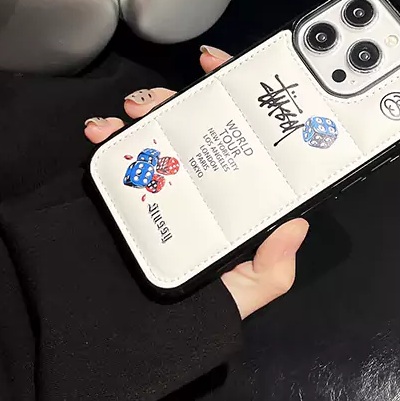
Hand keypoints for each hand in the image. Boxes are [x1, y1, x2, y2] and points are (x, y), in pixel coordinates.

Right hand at [84, 45, 308, 318]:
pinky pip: (116, 149)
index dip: (239, 100)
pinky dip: (107, 132)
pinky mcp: (123, 186)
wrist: (111, 330)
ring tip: (136, 111)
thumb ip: (271, 269)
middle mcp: (197, 182)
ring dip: (148, 108)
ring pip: (158, 128)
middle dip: (187, 97)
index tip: (227, 70)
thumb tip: (298, 223)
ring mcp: (158, 181)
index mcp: (230, 198)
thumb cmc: (188, 318)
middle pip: (198, 122)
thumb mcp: (241, 295)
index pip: (244, 140)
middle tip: (177, 91)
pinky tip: (101, 130)